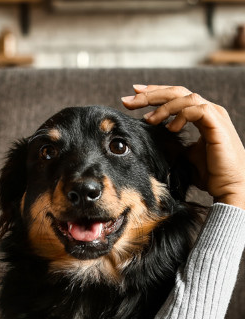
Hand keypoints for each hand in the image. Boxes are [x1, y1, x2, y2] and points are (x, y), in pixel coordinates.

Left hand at [121, 84, 244, 208]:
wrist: (229, 186)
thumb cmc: (209, 174)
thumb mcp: (184, 156)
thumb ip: (171, 143)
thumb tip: (151, 141)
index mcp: (201, 116)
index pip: (175, 97)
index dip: (154, 94)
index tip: (133, 96)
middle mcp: (208, 111)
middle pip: (177, 92)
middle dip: (151, 94)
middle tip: (129, 99)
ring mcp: (214, 115)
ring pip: (185, 97)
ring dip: (163, 106)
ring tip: (148, 119)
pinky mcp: (217, 123)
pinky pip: (196, 109)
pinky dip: (180, 115)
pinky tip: (170, 128)